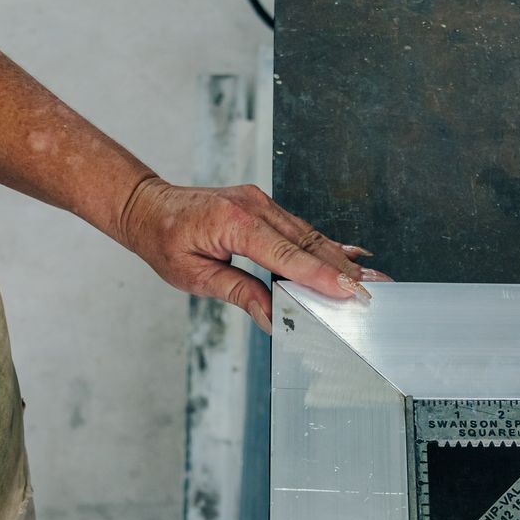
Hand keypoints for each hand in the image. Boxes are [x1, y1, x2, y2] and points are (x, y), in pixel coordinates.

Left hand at [114, 177, 387, 331]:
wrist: (147, 206)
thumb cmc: (163, 239)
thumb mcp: (193, 276)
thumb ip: (239, 292)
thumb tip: (273, 317)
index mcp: (233, 221)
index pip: (287, 254)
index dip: (320, 275)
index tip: (348, 290)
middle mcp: (253, 205)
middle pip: (307, 242)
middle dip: (341, 270)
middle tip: (371, 293)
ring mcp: (260, 202)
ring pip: (309, 235)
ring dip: (339, 260)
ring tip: (369, 281)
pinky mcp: (263, 206)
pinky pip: (300, 229)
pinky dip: (324, 246)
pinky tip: (351, 256)